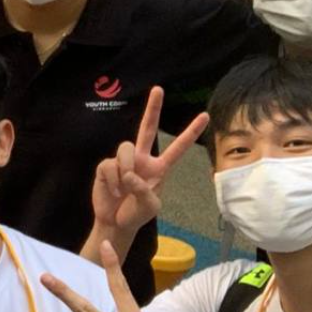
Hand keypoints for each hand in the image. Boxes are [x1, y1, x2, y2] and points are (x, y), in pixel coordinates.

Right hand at [91, 86, 208, 239]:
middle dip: (153, 108)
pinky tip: (113, 191)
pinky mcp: (106, 167)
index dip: (191, 132)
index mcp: (159, 168)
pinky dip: (112, 180)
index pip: (178, 147)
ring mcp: (123, 161)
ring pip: (124, 148)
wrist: (115, 222)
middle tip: (158, 89)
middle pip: (147, 128)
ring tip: (122, 188)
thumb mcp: (150, 207)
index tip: (205, 116)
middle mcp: (142, 159)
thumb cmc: (136, 214)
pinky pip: (109, 165)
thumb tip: (129, 174)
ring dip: (124, 168)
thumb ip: (144, 189)